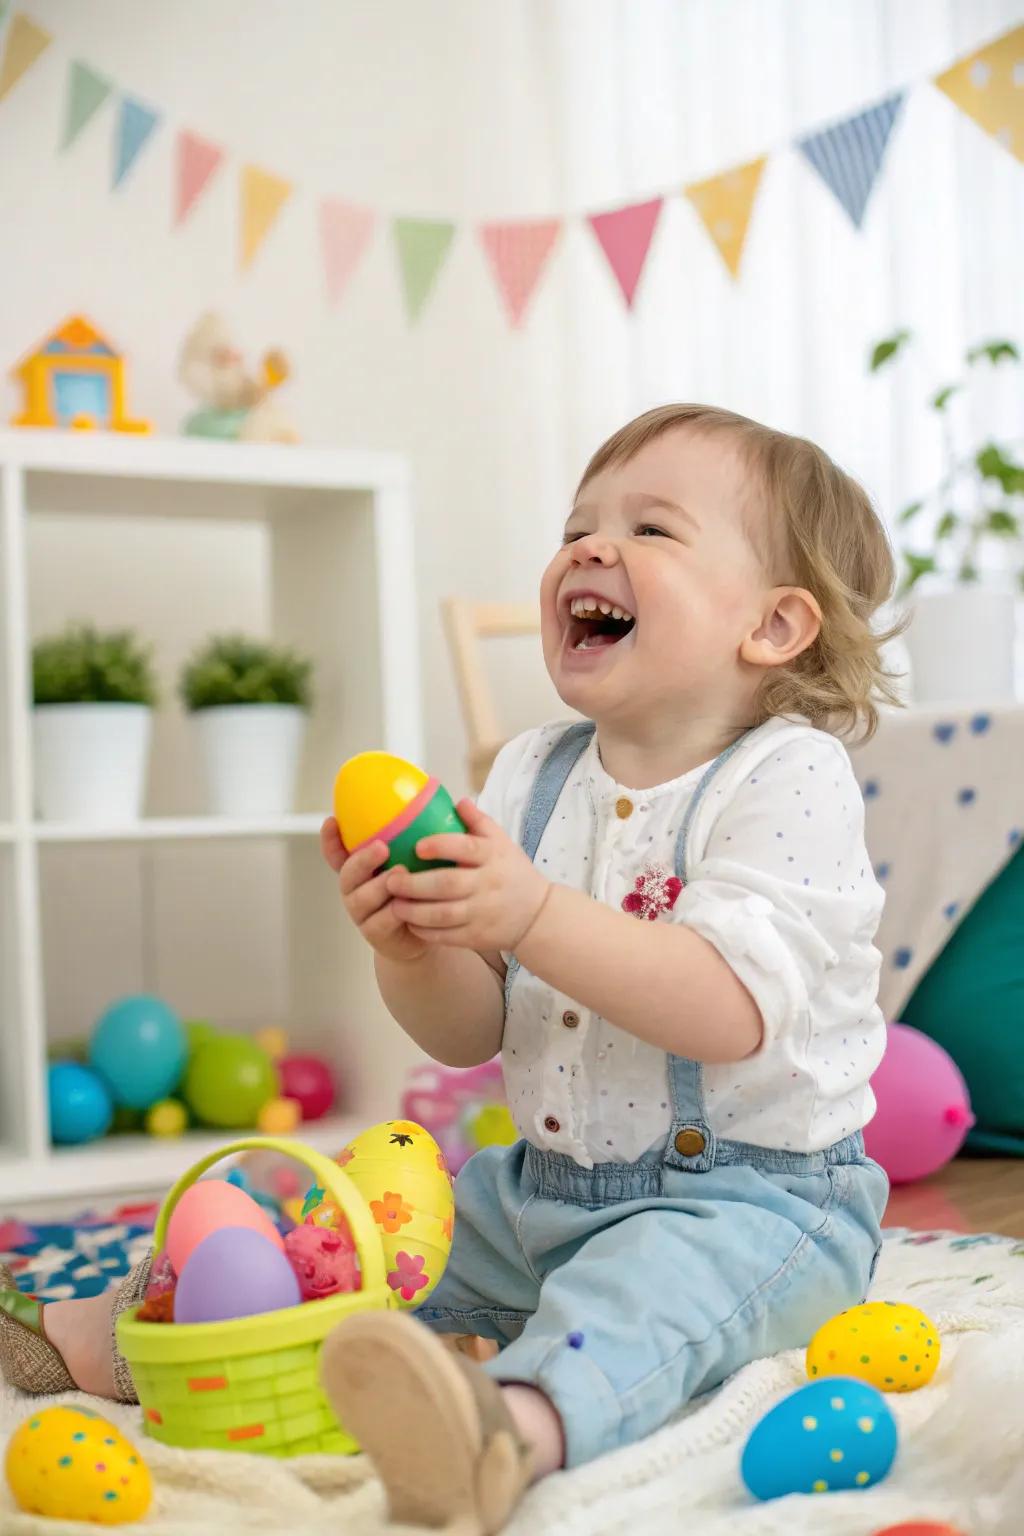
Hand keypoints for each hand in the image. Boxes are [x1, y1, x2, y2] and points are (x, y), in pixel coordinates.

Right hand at [319, 817, 428, 963]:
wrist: (430, 931)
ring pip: (363, 897)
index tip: (332, 821)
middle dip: (361, 859)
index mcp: (362, 869)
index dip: (331, 838)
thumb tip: (451, 802)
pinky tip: (410, 902)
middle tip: (382, 847)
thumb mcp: (422, 863)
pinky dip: (395, 911)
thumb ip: (424, 840)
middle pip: (347, 873)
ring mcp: (363, 913)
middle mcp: (356, 889)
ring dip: (380, 885)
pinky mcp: (375, 934)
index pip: (338, 852)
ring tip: (401, 873)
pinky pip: (382, 921)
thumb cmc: (425, 891)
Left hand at [385, 800, 549, 952]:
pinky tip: (409, 923)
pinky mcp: (478, 936)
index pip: (466, 848)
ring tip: (394, 904)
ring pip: (443, 914)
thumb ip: (479, 822)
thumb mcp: (502, 843)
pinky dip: (425, 931)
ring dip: (414, 911)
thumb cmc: (512, 872)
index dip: (440, 846)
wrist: (537, 915)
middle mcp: (487, 884)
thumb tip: (457, 800)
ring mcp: (483, 913)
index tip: (417, 846)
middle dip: (414, 884)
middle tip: (391, 880)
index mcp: (492, 856)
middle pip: (447, 884)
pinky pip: (446, 936)